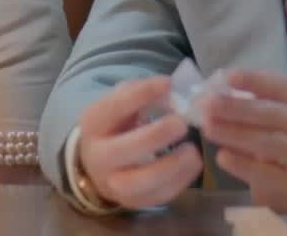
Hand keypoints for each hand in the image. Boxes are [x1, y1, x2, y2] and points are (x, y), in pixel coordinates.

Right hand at [78, 76, 202, 208]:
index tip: (167, 84)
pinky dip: (180, 181)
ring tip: (192, 150)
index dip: (141, 94)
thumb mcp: (121, 103)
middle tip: (181, 124)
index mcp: (93, 123)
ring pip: (139, 182)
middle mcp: (98, 156)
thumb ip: (142, 92)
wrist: (99, 163)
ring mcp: (114, 184)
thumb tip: (171, 90)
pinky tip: (193, 163)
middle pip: (123, 150)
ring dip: (170, 166)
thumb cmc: (117, 125)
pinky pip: (158, 196)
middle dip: (156, 136)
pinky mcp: (134, 202)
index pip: (114, 107)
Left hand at [201, 69, 286, 214]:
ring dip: (237, 134)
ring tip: (208, 128)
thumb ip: (239, 99)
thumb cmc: (275, 129)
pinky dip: (243, 164)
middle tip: (209, 105)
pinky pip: (266, 173)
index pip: (278, 85)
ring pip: (270, 142)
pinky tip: (222, 156)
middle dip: (238, 108)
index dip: (254, 80)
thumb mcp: (266, 108)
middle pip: (272, 114)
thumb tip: (204, 95)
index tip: (229, 77)